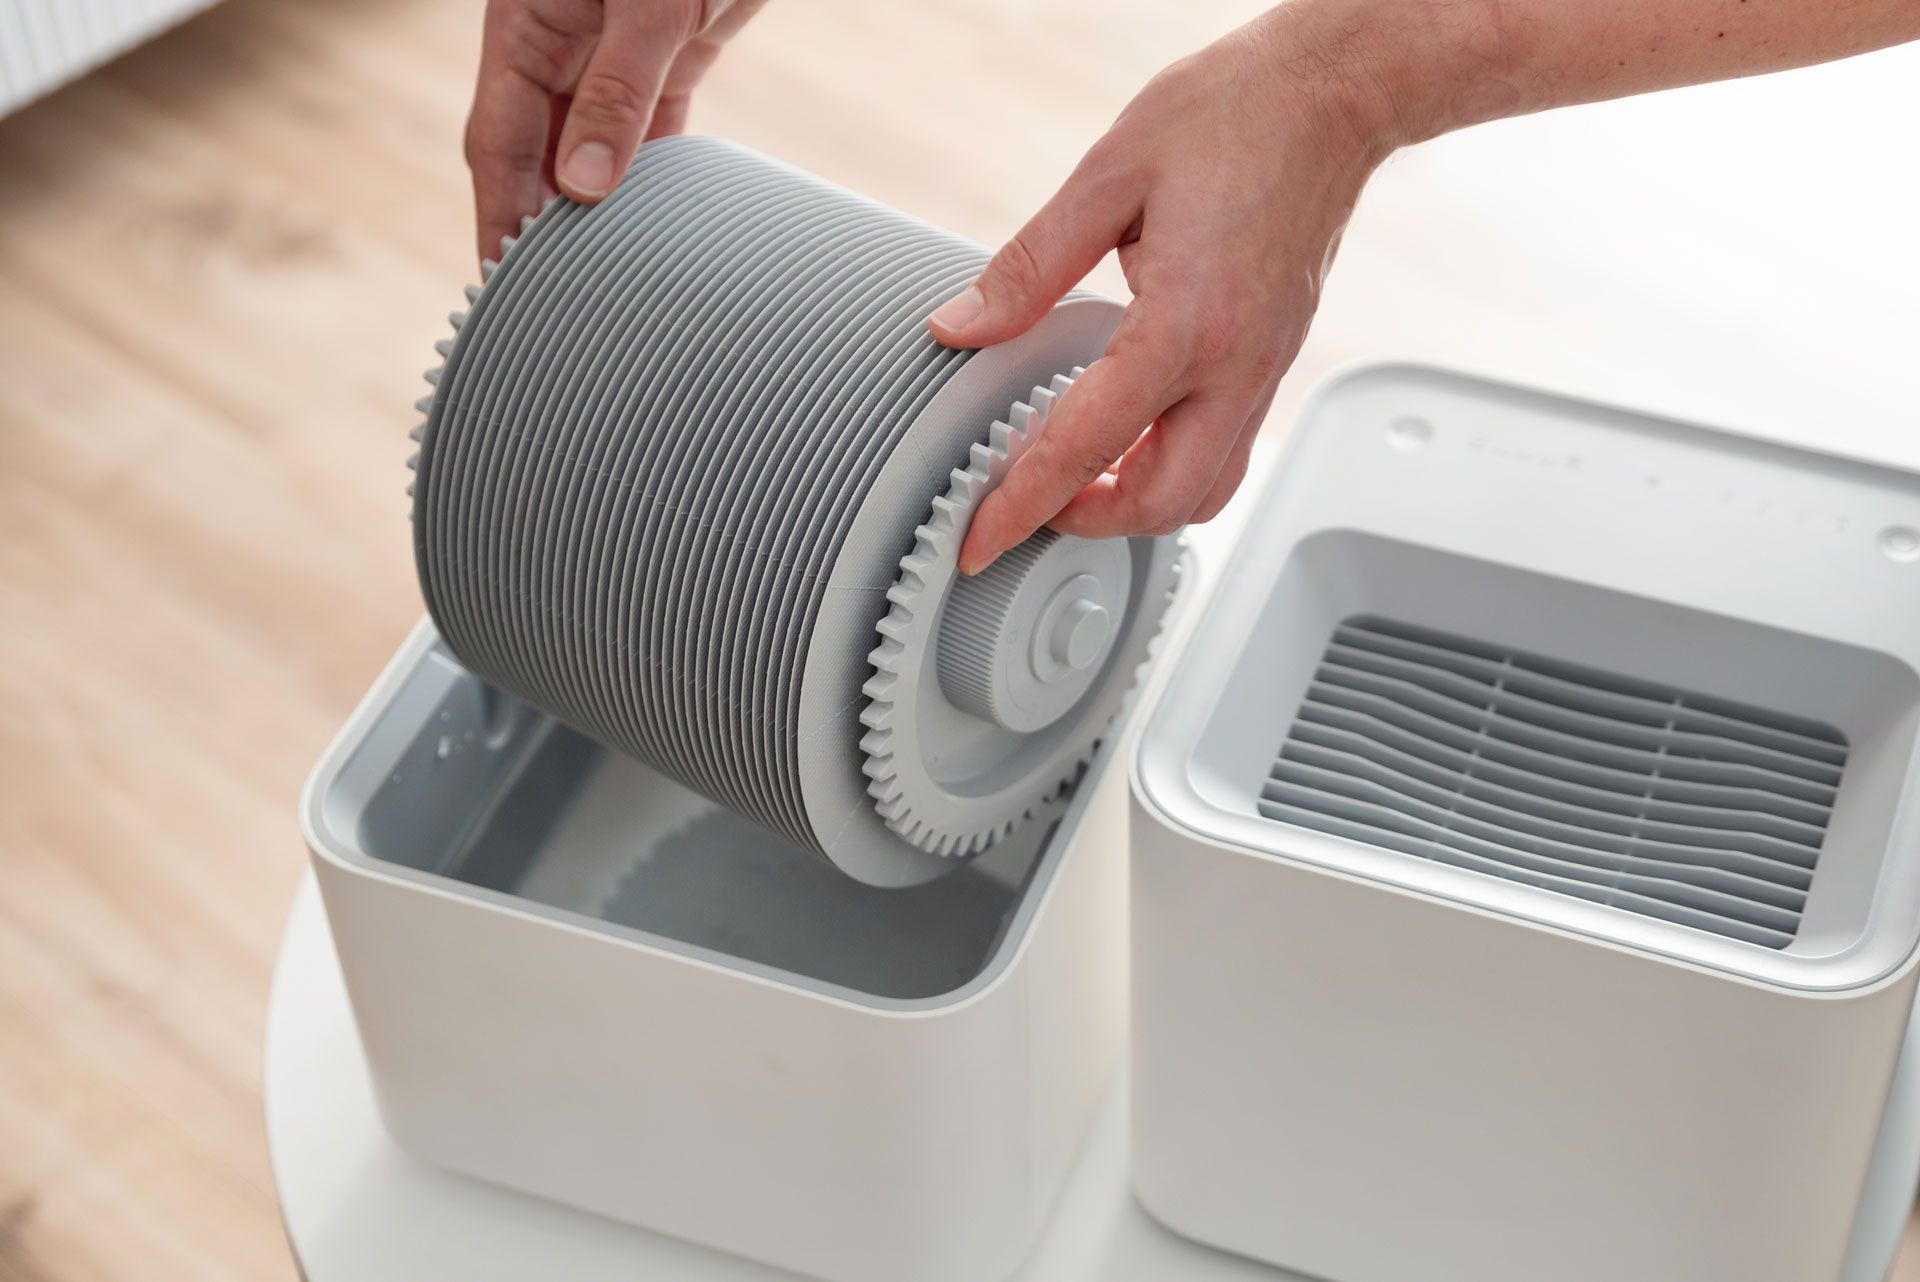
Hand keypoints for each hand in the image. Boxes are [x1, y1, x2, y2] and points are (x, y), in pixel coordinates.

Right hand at [465, 0, 765, 262]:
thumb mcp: (647, 9)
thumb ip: (616, 92)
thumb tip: (584, 186)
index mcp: (523, 29)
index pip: (498, 142)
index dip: (501, 214)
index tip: (504, 282)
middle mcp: (556, 47)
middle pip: (534, 156)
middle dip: (539, 225)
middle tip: (551, 298)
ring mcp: (607, 54)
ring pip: (590, 151)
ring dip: (596, 208)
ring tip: (604, 274)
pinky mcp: (663, 57)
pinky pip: (647, 133)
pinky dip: (650, 179)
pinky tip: (654, 224)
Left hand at [928, 8, 1395, 573]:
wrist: (1333, 92)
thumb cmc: (1236, 115)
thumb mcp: (1108, 176)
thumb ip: (1030, 266)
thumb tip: (963, 326)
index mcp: (1186, 323)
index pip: (1088, 447)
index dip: (1024, 504)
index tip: (981, 539)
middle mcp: (1236, 363)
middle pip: (1162, 503)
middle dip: (1087, 524)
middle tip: (1027, 509)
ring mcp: (1264, 369)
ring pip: (1206, 492)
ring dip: (1137, 507)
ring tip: (1077, 484)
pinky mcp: (1275, 360)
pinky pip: (1227, 451)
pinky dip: (1174, 471)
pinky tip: (1131, 440)